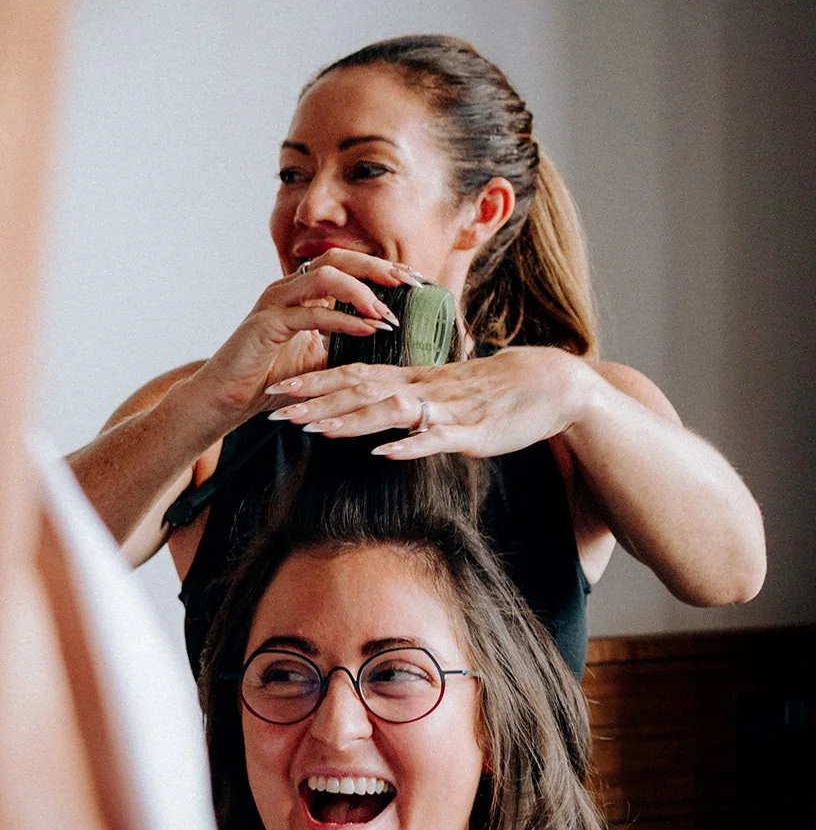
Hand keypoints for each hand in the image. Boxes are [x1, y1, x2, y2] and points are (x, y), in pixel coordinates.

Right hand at [190, 249, 423, 419]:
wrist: (227, 399)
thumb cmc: (270, 380)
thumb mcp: (321, 361)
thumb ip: (348, 346)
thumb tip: (392, 346)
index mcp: (301, 292)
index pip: (346, 265)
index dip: (381, 269)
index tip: (415, 281)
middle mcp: (287, 289)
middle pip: (337, 258)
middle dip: (377, 268)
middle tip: (409, 283)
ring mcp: (274, 303)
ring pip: (324, 276)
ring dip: (362, 292)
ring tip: (387, 314)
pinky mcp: (265, 324)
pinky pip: (310, 312)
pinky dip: (343, 320)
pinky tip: (367, 330)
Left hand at [261, 347, 595, 458]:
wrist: (554, 384)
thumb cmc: (498, 390)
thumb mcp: (444, 394)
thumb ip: (409, 399)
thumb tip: (377, 408)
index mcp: (413, 380)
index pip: (353, 376)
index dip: (314, 382)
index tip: (278, 389)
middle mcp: (423, 390)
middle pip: (359, 391)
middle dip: (315, 401)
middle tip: (274, 409)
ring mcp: (446, 410)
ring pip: (390, 412)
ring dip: (351, 420)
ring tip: (315, 428)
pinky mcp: (473, 431)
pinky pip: (436, 438)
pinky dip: (409, 445)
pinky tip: (383, 453)